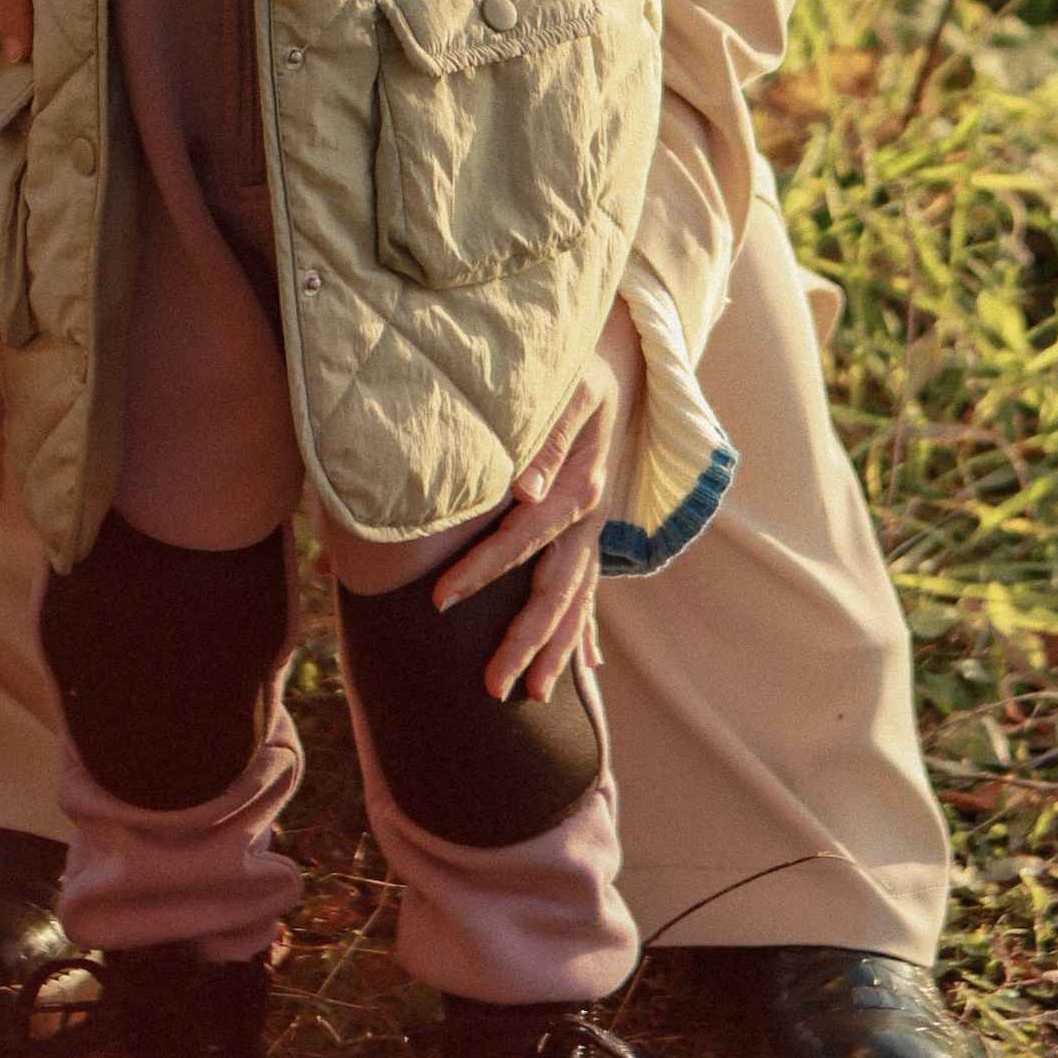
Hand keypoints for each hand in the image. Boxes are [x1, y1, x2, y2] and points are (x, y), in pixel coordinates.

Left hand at [435, 299, 643, 702]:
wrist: (618, 362)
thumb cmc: (576, 373)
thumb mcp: (566, 390)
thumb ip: (544, 436)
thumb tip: (523, 488)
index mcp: (578, 487)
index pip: (523, 538)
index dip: (482, 569)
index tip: (439, 600)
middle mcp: (590, 518)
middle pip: (557, 591)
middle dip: (524, 640)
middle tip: (491, 687)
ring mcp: (594, 530)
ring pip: (577, 601)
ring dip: (555, 649)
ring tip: (532, 695)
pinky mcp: (591, 533)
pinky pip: (590, 590)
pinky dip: (585, 629)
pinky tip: (586, 669)